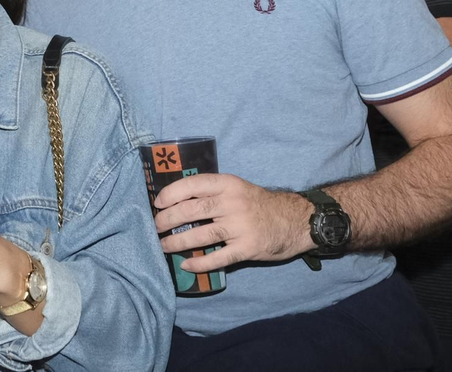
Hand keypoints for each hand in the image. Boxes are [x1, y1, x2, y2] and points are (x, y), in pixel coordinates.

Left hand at [151, 173, 310, 272]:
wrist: (295, 220)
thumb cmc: (259, 204)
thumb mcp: (237, 188)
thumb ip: (213, 193)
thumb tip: (176, 201)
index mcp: (228, 184)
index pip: (193, 185)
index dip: (171, 193)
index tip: (158, 203)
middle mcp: (233, 203)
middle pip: (192, 210)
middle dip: (168, 220)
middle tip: (156, 227)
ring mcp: (240, 226)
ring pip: (201, 235)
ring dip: (177, 242)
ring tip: (163, 246)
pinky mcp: (248, 248)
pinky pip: (218, 258)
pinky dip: (200, 263)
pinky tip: (186, 265)